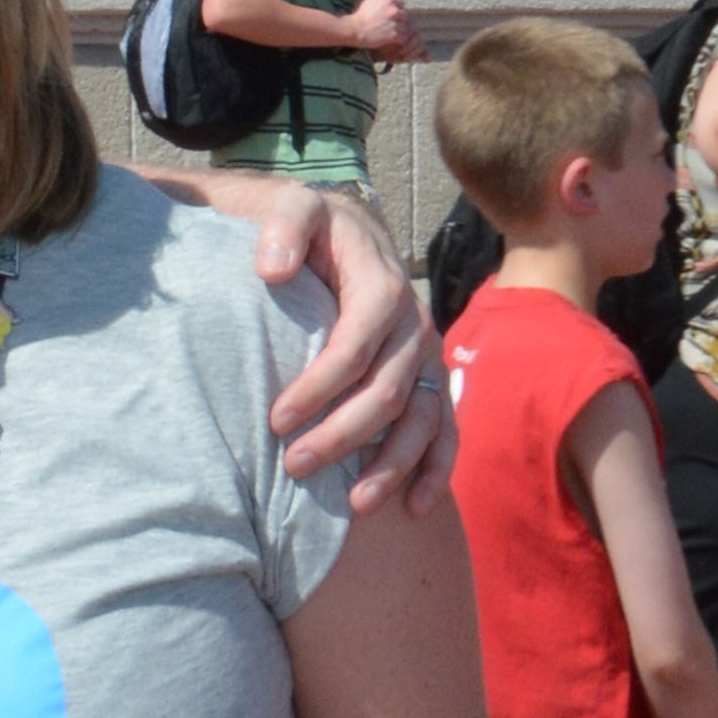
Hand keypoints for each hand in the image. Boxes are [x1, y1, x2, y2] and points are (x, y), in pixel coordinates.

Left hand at [246, 185, 451, 512]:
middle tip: (295, 467)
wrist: (348, 234)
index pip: (354, 346)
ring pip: (421, 420)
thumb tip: (273, 269)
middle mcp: (413, 324)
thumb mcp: (297, 209)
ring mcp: (426, 356)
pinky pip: (445, 430)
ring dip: (391, 465)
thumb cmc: (314, 229)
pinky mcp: (431, 379)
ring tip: (353, 505)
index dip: (319, 386)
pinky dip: (434, 470)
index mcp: (381, 285)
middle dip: (342, 435)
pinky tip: (413, 508)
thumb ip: (284, 227)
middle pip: (386, 392)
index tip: (276, 419)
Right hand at [350, 0, 417, 66]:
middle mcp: (394, 10)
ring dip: (401, 31)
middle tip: (392, 26)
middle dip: (400, 21)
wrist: (355, 29)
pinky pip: (403, 38)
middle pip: (405, 16)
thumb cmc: (360, 15)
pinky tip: (393, 41)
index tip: (392, 16)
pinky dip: (399, 40)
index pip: (401, 4)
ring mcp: (395, 23)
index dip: (397, 10)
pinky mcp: (395, 35)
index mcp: (389, 0)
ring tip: (393, 35)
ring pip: (406, 27)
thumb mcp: (369, 1)